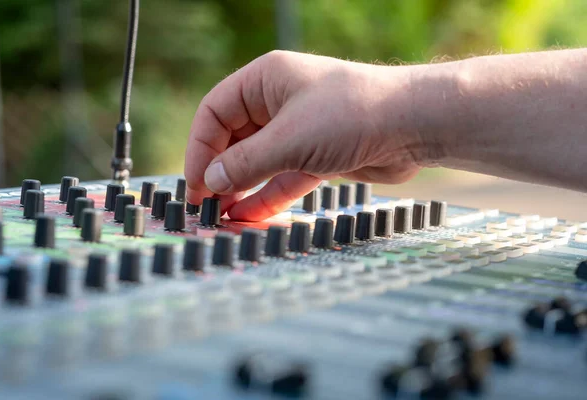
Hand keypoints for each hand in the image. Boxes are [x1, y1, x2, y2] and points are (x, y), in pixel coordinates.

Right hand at [184, 50, 429, 220]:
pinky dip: (267, 195)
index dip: (199, 148)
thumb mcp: (288, 139)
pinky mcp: (317, 155)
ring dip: (240, 189)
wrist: (412, 125)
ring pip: (257, 162)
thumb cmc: (350, 115)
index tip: (196, 183)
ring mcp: (298, 130)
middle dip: (218, 173)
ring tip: (223, 218)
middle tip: (206, 207)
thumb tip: (210, 182)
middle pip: (233, 139)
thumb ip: (245, 163)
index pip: (214, 112)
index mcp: (264, 81)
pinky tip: (249, 216)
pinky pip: (282, 176)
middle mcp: (277, 102)